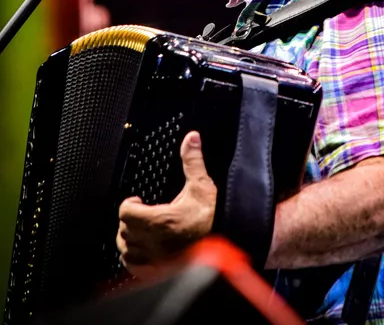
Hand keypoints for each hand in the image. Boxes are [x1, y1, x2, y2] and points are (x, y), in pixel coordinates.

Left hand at [116, 131, 216, 280]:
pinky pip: (133, 268)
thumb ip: (192, 162)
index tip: (138, 200)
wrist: (230, 245)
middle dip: (130, 219)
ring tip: (141, 230)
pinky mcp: (157, 274)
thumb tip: (191, 139)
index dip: (130, 203)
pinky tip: (145, 250)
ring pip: (126, 250)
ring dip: (129, 238)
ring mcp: (154, 262)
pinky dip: (134, 258)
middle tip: (140, 213)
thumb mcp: (203, 186)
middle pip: (124, 230)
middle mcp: (152, 244)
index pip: (126, 212)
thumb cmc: (215, 219)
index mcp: (159, 221)